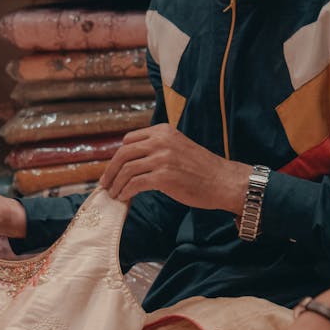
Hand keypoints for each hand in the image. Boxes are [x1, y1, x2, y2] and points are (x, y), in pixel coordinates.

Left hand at [100, 124, 249, 214]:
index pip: (129, 139)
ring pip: (126, 169)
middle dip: (111, 170)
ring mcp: (162, 158)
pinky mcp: (164, 177)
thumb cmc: (202, 169)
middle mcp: (161, 141)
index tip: (114, 169)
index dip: (118, 156)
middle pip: (123, 153)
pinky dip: (125, 192)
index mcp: (163, 131)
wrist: (223, 181)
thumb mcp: (178, 147)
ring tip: (114, 194)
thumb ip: (158, 148)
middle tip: (106, 183)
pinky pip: (134, 184)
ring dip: (116, 184)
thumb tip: (133, 161)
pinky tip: (124, 198)